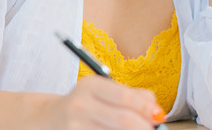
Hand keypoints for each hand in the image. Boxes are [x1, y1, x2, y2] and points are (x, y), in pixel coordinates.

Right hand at [41, 76, 163, 129]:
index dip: (146, 109)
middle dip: (145, 128)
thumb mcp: (104, 92)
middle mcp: (80, 106)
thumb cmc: (87, 104)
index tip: (158, 116)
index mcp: (90, 86)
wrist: (52, 118)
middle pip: (124, 120)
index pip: (124, 97)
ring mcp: (76, 127)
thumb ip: (133, 96)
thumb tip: (157, 112)